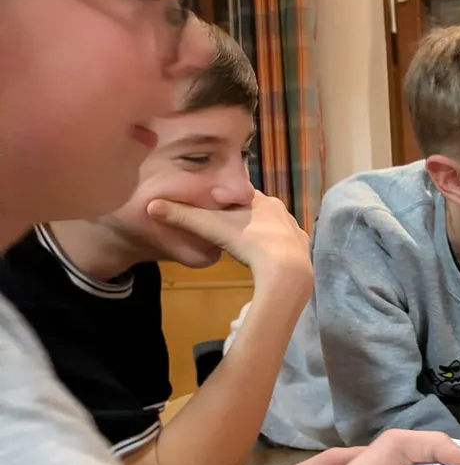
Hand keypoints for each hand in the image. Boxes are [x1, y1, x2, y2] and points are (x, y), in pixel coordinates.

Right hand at [148, 191, 311, 282]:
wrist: (286, 269)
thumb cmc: (247, 241)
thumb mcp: (210, 227)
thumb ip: (183, 217)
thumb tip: (150, 206)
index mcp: (260, 199)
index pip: (238, 194)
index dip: (224, 201)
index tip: (213, 208)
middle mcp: (281, 210)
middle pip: (255, 210)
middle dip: (241, 217)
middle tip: (226, 229)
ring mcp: (294, 229)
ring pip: (272, 227)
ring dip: (259, 233)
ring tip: (244, 244)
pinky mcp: (302, 248)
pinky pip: (285, 245)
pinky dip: (274, 249)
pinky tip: (266, 258)